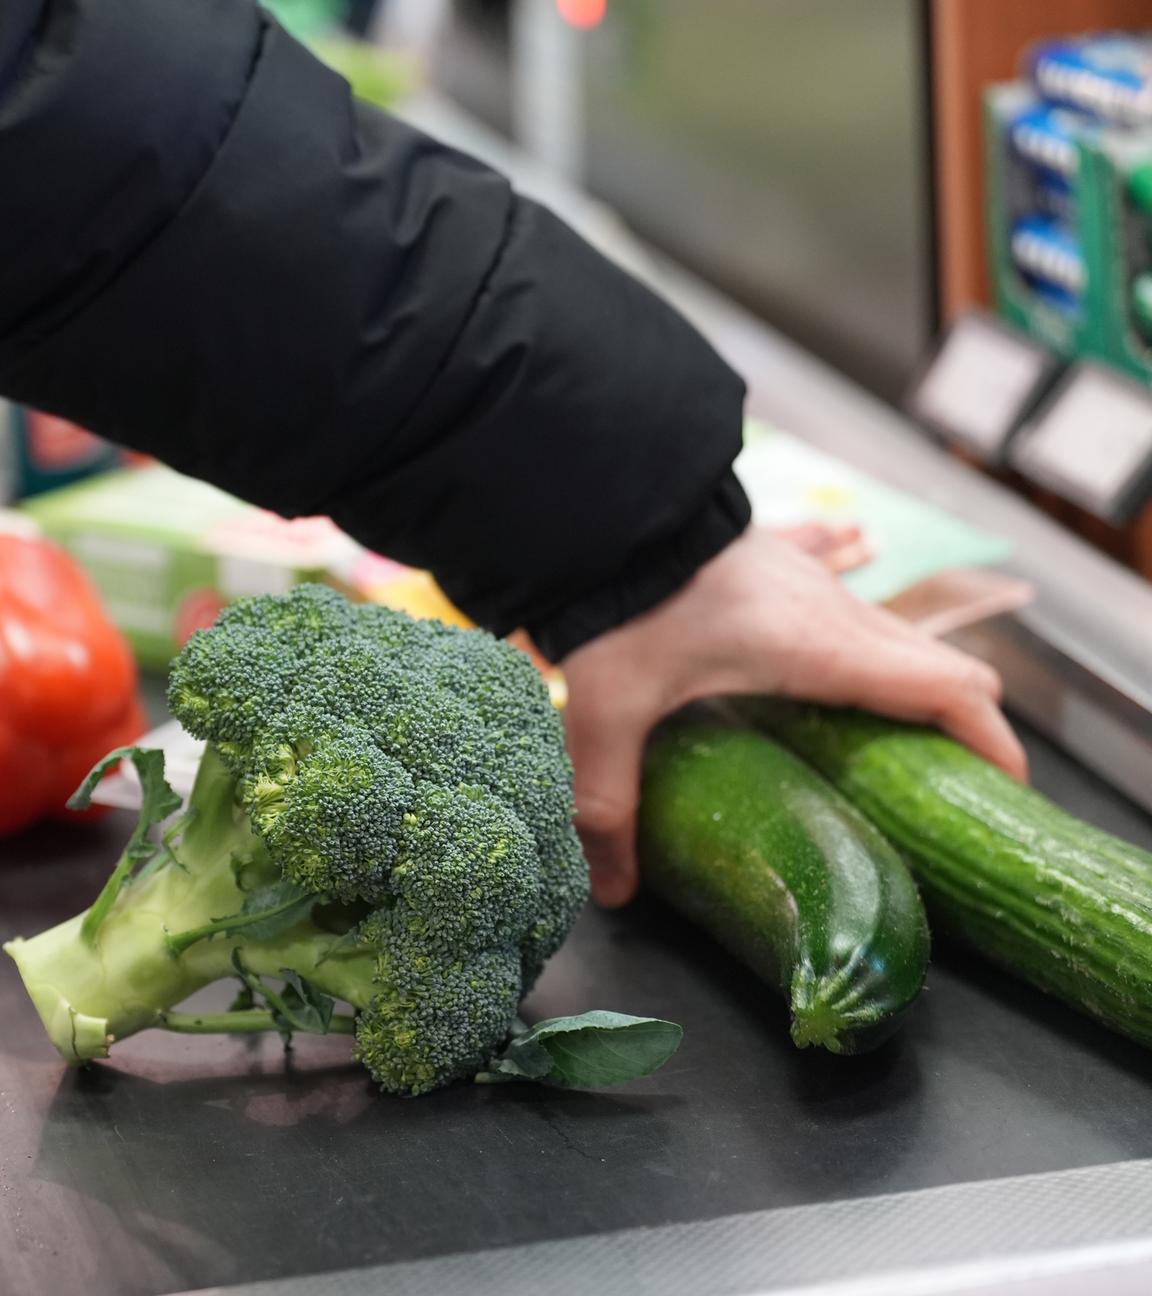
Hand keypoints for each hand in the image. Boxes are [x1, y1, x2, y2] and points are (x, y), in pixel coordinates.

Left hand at [562, 526, 1026, 907]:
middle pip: (940, 666)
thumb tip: (613, 889)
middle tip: (939, 786)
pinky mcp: (782, 555)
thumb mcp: (610, 713)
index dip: (993, 742)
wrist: (605, 508)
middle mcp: (837, 611)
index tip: (1002, 789)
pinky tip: (856, 580)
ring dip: (913, 676)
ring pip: (897, 631)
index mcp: (823, 651)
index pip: (949, 691)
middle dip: (960, 726)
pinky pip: (845, 571)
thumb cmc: (621, 603)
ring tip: (893, 728)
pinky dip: (863, 599)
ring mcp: (813, 576)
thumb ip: (609, 804)